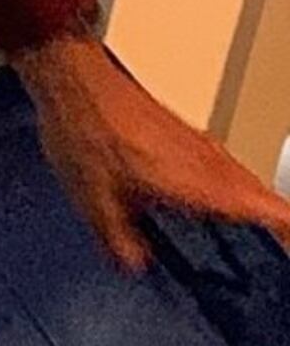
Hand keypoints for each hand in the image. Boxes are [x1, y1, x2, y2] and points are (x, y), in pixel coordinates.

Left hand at [12, 36, 289, 271]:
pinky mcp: (187, 135)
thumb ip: (118, 237)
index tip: (289, 250)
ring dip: (252, 206)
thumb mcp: (94, 199)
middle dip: (274, 223)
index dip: (287, 230)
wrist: (77, 82)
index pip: (268, 209)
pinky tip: (207, 202)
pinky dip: (230, 189)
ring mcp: (202, 145)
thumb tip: (134, 263)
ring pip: (246, 181)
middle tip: (276, 249)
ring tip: (249, 232)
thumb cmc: (88, 129)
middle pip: (262, 198)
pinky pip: (224, 167)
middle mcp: (210, 162)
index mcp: (200, 183)